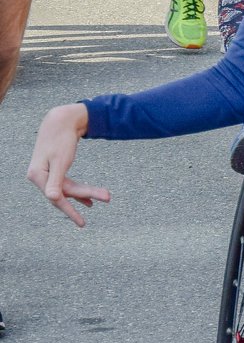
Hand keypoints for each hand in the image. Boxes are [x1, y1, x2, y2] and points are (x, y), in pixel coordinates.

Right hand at [27, 103, 109, 227]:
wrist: (60, 119)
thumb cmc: (61, 138)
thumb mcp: (60, 160)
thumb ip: (55, 181)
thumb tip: (52, 199)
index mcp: (37, 175)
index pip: (56, 197)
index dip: (70, 211)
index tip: (82, 223)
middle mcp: (39, 176)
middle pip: (64, 192)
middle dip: (86, 196)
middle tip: (108, 198)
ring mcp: (46, 173)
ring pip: (66, 188)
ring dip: (84, 193)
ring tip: (104, 197)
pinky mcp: (53, 169)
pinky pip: (66, 184)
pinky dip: (78, 190)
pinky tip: (89, 200)